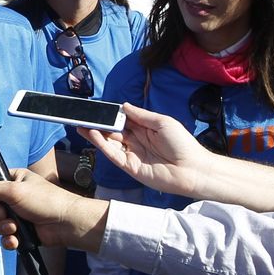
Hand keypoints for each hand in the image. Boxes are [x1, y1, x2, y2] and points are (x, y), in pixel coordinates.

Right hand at [0, 168, 106, 250]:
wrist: (66, 224)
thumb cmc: (45, 201)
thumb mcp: (14, 191)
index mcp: (12, 180)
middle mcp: (12, 196)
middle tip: (4, 216)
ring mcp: (16, 214)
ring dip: (2, 229)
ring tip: (14, 229)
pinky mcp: (21, 231)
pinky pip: (5, 237)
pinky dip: (8, 240)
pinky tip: (15, 241)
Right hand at [82, 103, 209, 198]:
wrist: (192, 169)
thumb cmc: (182, 144)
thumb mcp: (162, 122)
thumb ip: (141, 115)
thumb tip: (123, 105)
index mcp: (146, 129)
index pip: (124, 120)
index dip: (112, 114)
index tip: (99, 107)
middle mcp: (137, 141)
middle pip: (114, 131)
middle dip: (100, 123)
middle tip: (84, 115)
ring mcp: (132, 154)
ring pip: (109, 142)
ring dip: (95, 133)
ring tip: (81, 123)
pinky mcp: (129, 166)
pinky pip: (112, 154)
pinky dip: (100, 144)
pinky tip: (92, 134)